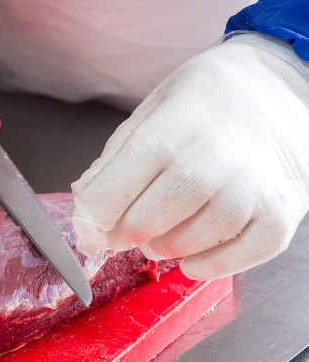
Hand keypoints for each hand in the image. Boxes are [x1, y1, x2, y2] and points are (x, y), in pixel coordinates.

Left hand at [72, 33, 308, 279]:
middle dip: (122, 235)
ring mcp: (248, 194)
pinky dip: (205, 266)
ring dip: (162, 248)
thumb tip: (83, 199)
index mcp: (167, 135)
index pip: (105, 200)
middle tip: (126, 227)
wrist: (284, 90)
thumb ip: (113, 159)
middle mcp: (208, 166)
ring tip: (164, 228)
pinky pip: (230, 263)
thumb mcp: (151, 111)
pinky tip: (194, 253)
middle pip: (140, 228)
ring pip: (181, 248)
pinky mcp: (278, 218)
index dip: (90, 218)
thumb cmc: (207, 103)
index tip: (93, 217)